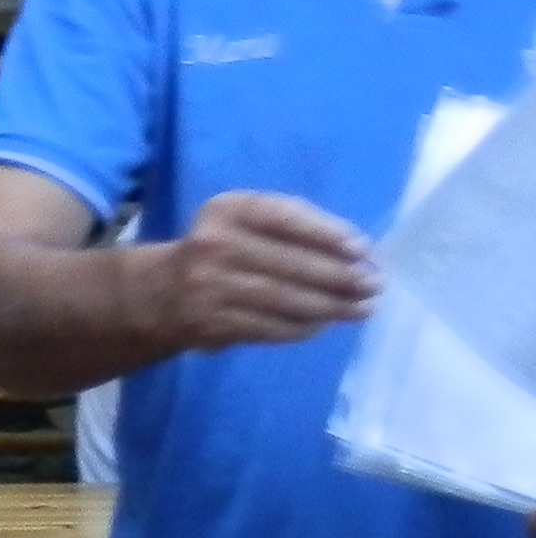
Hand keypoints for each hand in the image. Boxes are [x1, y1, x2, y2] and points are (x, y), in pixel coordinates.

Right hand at [139, 191, 378, 353]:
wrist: (163, 292)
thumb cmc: (226, 249)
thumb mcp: (248, 223)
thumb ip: (296, 228)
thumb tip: (359, 255)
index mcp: (226, 210)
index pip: (282, 216)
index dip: (325, 232)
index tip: (361, 249)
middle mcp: (212, 244)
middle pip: (288, 262)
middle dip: (339, 276)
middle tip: (373, 286)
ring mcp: (209, 287)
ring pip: (283, 299)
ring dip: (329, 306)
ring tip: (361, 309)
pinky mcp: (211, 323)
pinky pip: (268, 327)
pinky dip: (302, 327)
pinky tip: (323, 324)